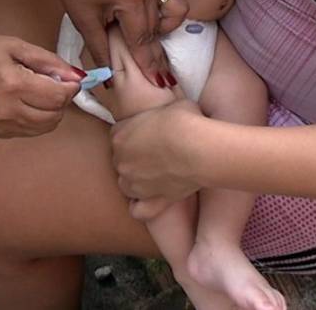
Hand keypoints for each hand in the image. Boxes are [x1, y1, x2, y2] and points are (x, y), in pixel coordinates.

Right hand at [0, 35, 83, 137]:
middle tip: (54, 81)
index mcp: (13, 85)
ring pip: (45, 128)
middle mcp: (8, 112)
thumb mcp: (10, 45)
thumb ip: (45, 60)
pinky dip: (36, 119)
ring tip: (39, 91)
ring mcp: (1, 127)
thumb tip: (73, 73)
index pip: (59, 96)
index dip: (71, 85)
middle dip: (62, 98)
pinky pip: (29, 132)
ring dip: (51, 111)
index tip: (70, 76)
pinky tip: (25, 101)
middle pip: (56, 115)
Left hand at [43, 0, 188, 70]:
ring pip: (168, 15)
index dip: (148, 64)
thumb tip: (110, 77)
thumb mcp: (83, 20)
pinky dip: (165, 12)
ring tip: (140, 38)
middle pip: (156, 31)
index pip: (143, 40)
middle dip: (152, 51)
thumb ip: (101, 50)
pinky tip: (148, 19)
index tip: (157, 83)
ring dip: (158, 31)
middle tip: (152, 73)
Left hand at [110, 98, 205, 217]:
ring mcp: (135, 183)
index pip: (118, 135)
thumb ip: (161, 113)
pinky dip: (141, 207)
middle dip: (134, 157)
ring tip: (154, 176)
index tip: (148, 133)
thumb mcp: (170, 105)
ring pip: (126, 186)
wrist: (197, 147)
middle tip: (156, 153)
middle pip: (121, 160)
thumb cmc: (185, 120)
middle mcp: (122, 161)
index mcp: (120, 135)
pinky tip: (151, 200)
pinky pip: (138, 210)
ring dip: (135, 181)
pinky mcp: (152, 200)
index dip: (134, 134)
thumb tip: (171, 112)